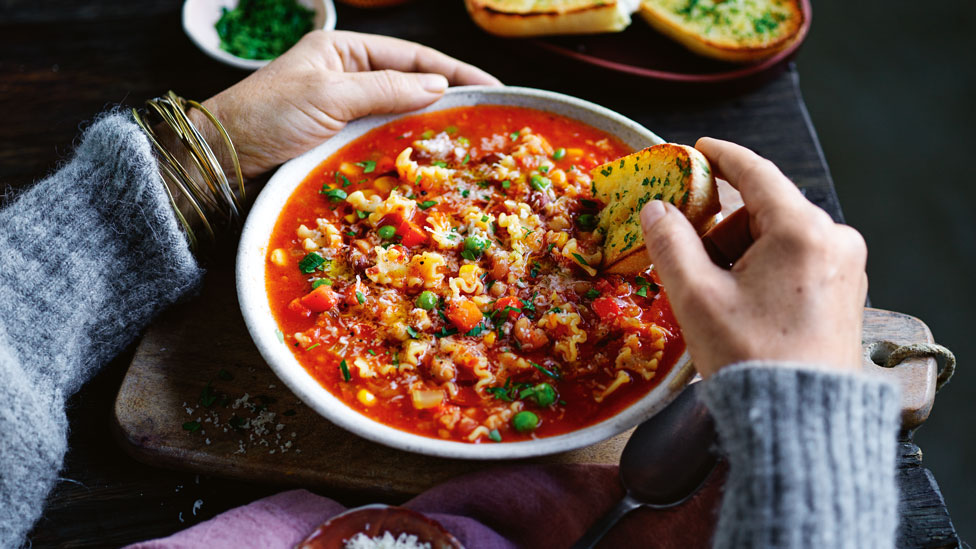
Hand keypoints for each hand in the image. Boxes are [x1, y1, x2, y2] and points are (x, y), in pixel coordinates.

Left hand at [194, 30, 499, 177]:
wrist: (218, 161)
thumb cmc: (265, 118)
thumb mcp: (328, 97)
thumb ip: (386, 89)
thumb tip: (440, 87)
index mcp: (344, 51)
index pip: (413, 56)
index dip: (455, 72)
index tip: (492, 88)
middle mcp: (347, 77)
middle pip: (410, 84)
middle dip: (448, 99)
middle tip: (488, 119)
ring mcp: (343, 111)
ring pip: (398, 115)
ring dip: (429, 128)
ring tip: (465, 144)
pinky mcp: (337, 142)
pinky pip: (381, 141)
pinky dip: (406, 150)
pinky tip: (426, 163)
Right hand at [639, 138, 867, 377]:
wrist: (797, 420)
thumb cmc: (747, 356)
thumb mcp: (696, 296)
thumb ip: (670, 242)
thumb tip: (655, 208)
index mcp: (802, 231)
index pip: (756, 173)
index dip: (721, 157)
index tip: (697, 149)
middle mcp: (835, 240)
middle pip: (766, 209)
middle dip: (722, 225)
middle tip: (687, 249)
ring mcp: (847, 267)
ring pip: (781, 236)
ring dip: (741, 250)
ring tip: (713, 291)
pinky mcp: (847, 293)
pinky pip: (798, 260)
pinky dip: (764, 267)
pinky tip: (741, 299)